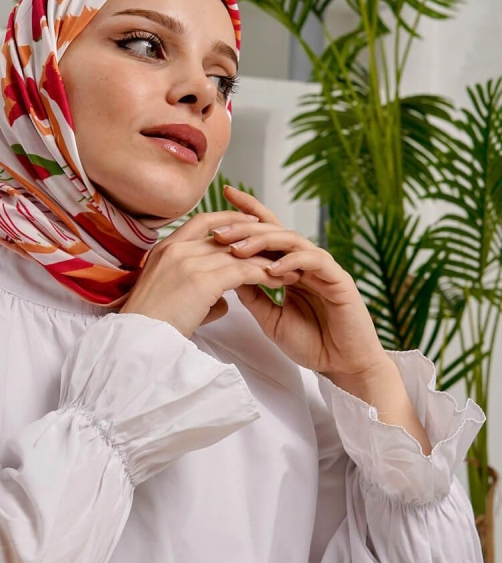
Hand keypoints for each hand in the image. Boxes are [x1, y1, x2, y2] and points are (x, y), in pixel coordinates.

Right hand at [120, 206, 301, 339]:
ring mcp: (187, 261)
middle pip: (226, 236)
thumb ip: (200, 293)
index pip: (202, 221)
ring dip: (266, 260)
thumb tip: (224, 301)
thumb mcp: (172, 298)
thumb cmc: (152, 327)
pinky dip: (264, 275)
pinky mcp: (200, 280)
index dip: (229, 220)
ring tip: (288, 269)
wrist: (137, 340)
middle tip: (279, 247)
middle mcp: (176, 249)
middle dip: (256, 241)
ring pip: (238, 253)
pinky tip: (279, 282)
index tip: (250, 225)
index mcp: (165, 249)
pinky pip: (242, 272)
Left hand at [213, 187, 387, 380]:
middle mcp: (306, 262)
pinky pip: (315, 260)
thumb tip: (226, 272)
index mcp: (290, 267)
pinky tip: (272, 269)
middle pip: (276, 231)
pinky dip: (293, 261)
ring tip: (238, 250)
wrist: (342, 366)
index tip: (224, 195)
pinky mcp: (339, 279)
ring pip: (293, 240)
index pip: (268, 232)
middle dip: (246, 228)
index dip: (248, 212)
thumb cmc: (310, 343)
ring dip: (264, 242)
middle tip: (220, 234)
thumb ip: (253, 294)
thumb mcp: (270, 317)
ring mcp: (323, 268)